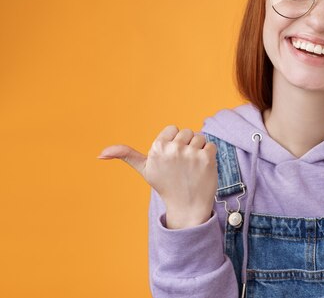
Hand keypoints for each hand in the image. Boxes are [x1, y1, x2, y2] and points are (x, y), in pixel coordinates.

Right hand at [98, 125, 217, 228]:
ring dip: (199, 150)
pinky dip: (209, 156)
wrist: (186, 207)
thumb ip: (126, 155)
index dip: (175, 142)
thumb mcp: (144, 170)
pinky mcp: (206, 158)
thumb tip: (100, 154)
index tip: (172, 159)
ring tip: (192, 167)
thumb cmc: (166, 186)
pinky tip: (202, 169)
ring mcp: (190, 153)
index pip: (173, 129)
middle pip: (188, 132)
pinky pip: (211, 145)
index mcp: (157, 147)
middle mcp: (172, 149)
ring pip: (200, 138)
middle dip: (187, 145)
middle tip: (183, 165)